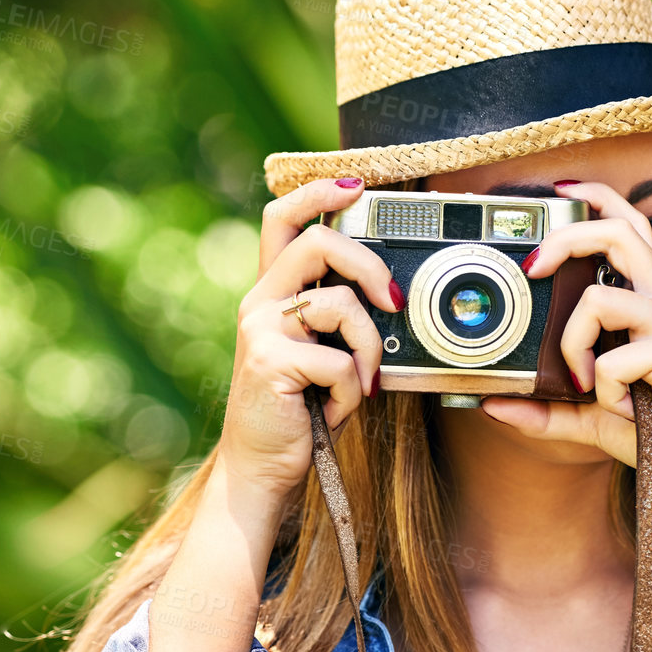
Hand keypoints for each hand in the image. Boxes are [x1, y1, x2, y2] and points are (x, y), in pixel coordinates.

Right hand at [218, 178, 402, 500]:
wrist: (262, 467)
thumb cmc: (300, 410)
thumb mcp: (317, 352)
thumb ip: (336, 317)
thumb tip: (391, 290)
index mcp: (270, 293)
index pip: (281, 219)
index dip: (317, 193)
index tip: (355, 184)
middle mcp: (258, 303)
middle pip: (318, 243)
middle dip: (368, 265)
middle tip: (392, 300)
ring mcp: (259, 330)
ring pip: (339, 305)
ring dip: (367, 350)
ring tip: (358, 384)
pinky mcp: (269, 362)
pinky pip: (338, 362)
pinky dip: (349, 393)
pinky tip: (333, 411)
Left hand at [479, 179, 651, 531]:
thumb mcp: (594, 419)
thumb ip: (548, 410)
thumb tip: (492, 406)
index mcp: (651, 302)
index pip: (630, 226)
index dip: (597, 198)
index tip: (559, 193)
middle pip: (618, 231)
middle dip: (565, 237)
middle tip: (531, 268)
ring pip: (598, 297)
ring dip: (573, 344)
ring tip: (583, 383)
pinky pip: (612, 357)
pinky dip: (603, 390)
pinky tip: (624, 411)